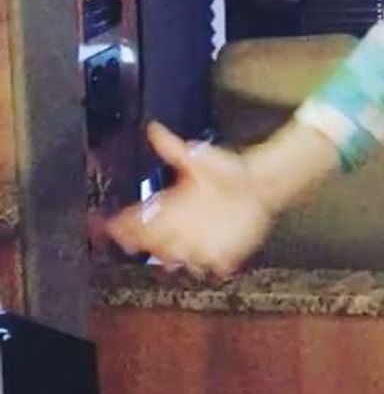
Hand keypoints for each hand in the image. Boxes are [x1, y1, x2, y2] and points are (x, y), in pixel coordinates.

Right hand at [105, 122, 276, 276]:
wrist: (258, 183)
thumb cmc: (225, 171)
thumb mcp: (197, 158)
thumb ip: (174, 148)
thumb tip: (153, 128)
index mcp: (169, 207)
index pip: (137, 220)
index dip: (124, 225)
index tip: (115, 224)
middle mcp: (180, 229)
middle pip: (154, 245)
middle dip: (149, 244)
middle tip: (149, 238)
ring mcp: (200, 242)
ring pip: (180, 259)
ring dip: (178, 256)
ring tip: (177, 250)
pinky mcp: (224, 251)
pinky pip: (215, 265)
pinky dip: (215, 263)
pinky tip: (215, 258)